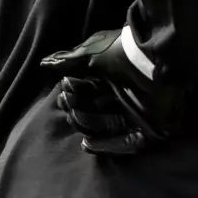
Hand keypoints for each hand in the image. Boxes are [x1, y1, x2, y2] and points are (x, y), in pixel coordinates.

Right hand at [43, 29, 182, 154]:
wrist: (153, 54)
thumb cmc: (121, 52)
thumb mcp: (90, 55)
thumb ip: (68, 62)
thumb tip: (45, 63)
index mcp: (113, 78)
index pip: (89, 94)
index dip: (74, 97)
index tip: (64, 97)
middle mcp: (125, 96)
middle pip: (97, 113)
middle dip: (80, 114)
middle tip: (71, 109)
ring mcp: (138, 112)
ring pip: (109, 128)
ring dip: (90, 127)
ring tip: (77, 121)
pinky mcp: (151, 125)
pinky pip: (128, 142)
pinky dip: (108, 145)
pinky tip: (88, 144)